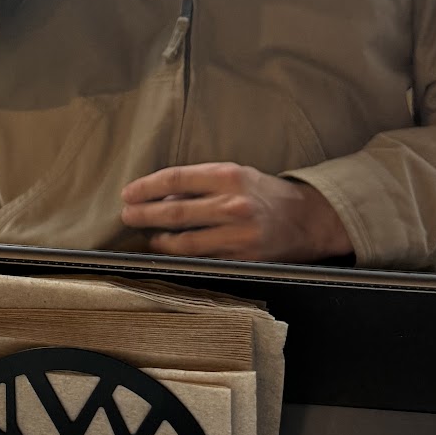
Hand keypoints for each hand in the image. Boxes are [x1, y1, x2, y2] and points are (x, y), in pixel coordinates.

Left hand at [120, 163, 353, 263]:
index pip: (176, 179)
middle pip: (175, 211)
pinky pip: (204, 259)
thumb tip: (162, 193)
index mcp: (229, 176)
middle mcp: (233, 204)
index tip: (128, 193)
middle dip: (144, 214)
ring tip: (148, 237)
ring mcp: (238, 235)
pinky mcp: (243, 259)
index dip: (147, 187)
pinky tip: (171, 253)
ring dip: (160, 240)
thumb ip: (201, 183)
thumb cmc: (266, 193)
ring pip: (185, 241)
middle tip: (126, 215)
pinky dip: (183, 256)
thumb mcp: (237, 175)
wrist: (309, 220)